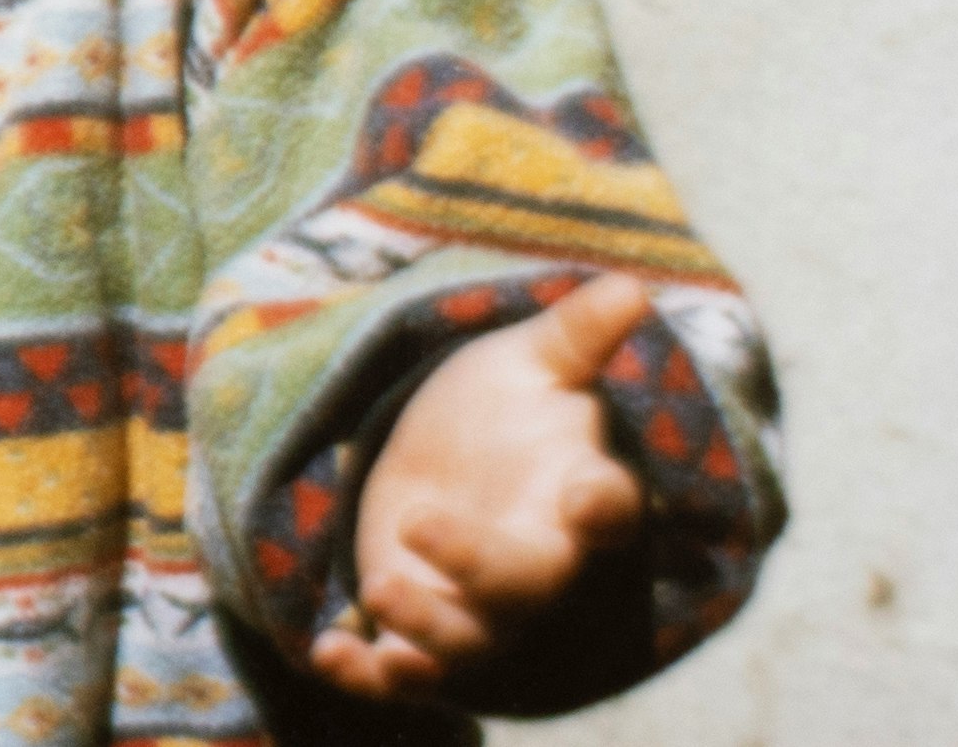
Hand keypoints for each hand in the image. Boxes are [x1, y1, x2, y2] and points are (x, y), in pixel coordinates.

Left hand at [310, 273, 654, 703]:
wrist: (450, 457)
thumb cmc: (505, 409)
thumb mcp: (531, 362)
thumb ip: (575, 335)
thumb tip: (629, 287)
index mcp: (577, 494)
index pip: (609, 511)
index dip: (604, 507)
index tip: (589, 494)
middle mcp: (536, 563)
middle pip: (525, 589)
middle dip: (478, 569)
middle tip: (417, 520)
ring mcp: (478, 603)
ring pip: (466, 643)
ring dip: (424, 629)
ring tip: (376, 588)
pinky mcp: (420, 623)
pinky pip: (402, 669)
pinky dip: (366, 672)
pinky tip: (328, 650)